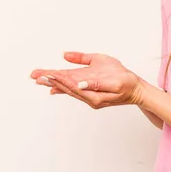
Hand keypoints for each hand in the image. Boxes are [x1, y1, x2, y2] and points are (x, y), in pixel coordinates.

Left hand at [30, 52, 144, 108]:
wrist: (135, 90)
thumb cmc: (127, 82)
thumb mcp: (115, 80)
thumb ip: (96, 81)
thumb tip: (79, 82)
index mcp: (93, 95)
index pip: (72, 85)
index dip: (59, 78)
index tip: (47, 73)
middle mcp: (88, 97)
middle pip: (66, 87)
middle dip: (50, 80)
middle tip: (34, 75)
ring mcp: (88, 96)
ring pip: (67, 88)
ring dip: (53, 82)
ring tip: (38, 77)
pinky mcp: (89, 92)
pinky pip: (72, 90)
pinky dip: (61, 87)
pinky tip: (52, 87)